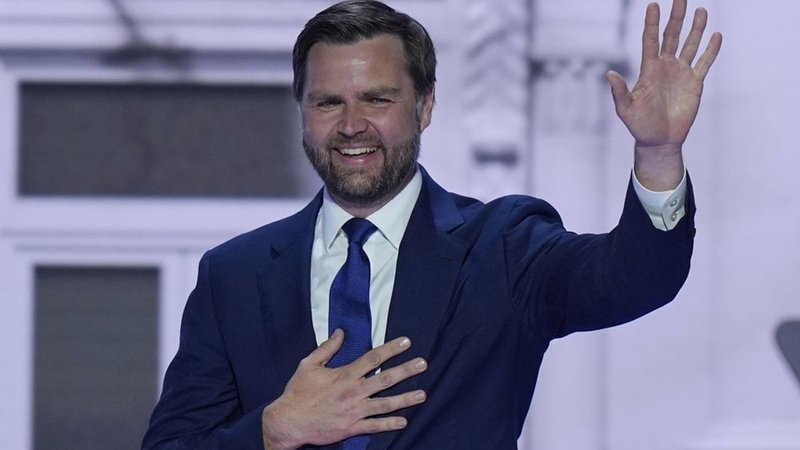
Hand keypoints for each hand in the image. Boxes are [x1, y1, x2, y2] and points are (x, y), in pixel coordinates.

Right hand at [261, 329, 427, 449]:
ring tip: (422, 394)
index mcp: (344, 375)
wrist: (289, 421)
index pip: (373, 358)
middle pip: (385, 379)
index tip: (406, 343)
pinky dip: (390, 424)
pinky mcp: (351, 428)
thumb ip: (327, 348)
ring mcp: (354, 411)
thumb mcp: (309, 365)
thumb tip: (340, 332)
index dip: (391, 349)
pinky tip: (404, 421)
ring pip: (385, 404)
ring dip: (405, 399)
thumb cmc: (298, 392)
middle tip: (423, 364)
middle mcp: (353, 392)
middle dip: (406, 371)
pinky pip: (374, 426)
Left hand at [607, 0, 721, 189]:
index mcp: (648, 69)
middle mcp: (665, 67)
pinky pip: (704, 63)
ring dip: (695, 28)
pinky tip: (716, 35)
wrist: (659, 140)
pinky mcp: (694, 84)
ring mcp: (680, 74)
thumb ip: (619, 92)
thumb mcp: (626, 109)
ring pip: (689, 45)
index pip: (650, 40)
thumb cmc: (639, 126)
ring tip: (701, 11)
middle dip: (676, 17)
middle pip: (671, 36)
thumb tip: (610, 74)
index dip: (652, 23)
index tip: (653, 4)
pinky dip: (711, 50)